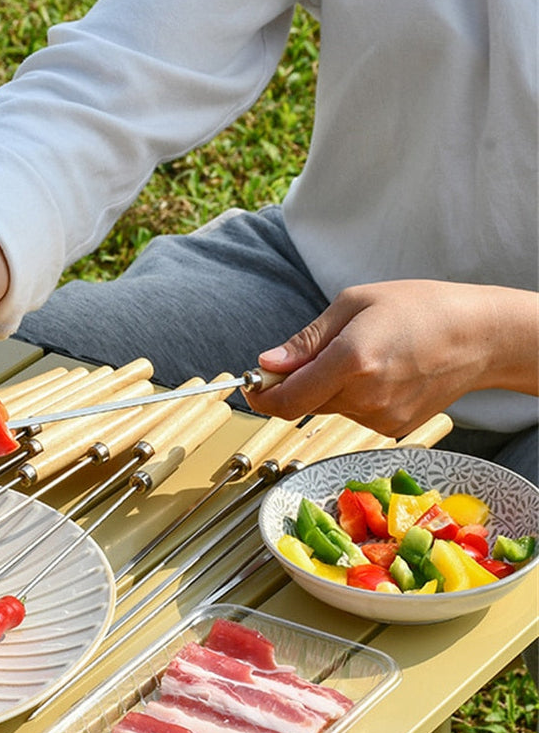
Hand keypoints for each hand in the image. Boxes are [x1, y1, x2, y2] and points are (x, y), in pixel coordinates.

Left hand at [249, 280, 538, 435]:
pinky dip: (353, 396)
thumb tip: (267, 363)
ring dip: (328, 387)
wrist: (481, 336)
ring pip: (329, 407)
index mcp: (351, 361)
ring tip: (363, 355)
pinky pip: (354, 414)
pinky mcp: (393, 428)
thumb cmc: (419, 308)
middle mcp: (364, 396)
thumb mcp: (354, 304)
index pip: (287, 399)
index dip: (262, 396)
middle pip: (304, 403)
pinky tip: (381, 372)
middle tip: (311, 354)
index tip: (251, 386)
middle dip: (295, 383)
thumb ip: (305, 341)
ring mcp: (381, 417)